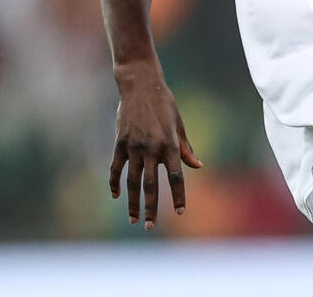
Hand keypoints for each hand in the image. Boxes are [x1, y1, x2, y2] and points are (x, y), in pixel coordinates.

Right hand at [109, 64, 201, 228]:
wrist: (141, 86)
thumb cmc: (165, 105)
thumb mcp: (179, 125)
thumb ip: (186, 148)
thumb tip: (197, 166)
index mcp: (170, 145)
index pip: (176, 177)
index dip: (178, 195)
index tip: (180, 211)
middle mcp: (152, 149)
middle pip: (152, 185)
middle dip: (151, 208)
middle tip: (150, 226)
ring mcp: (134, 147)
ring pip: (133, 181)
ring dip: (133, 202)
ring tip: (134, 219)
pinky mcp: (119, 143)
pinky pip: (116, 168)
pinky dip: (115, 183)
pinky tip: (116, 195)